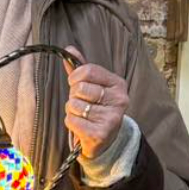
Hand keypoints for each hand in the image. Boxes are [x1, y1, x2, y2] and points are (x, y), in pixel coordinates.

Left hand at [64, 46, 128, 160]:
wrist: (105, 140)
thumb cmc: (96, 109)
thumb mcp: (92, 86)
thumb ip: (81, 68)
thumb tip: (69, 49)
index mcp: (118, 84)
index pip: (88, 71)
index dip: (75, 77)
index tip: (76, 84)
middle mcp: (119, 100)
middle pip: (80, 88)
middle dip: (73, 95)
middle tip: (82, 103)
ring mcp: (111, 118)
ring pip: (74, 104)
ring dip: (72, 110)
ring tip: (83, 115)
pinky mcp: (100, 134)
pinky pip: (71, 120)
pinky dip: (70, 123)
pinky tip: (81, 126)